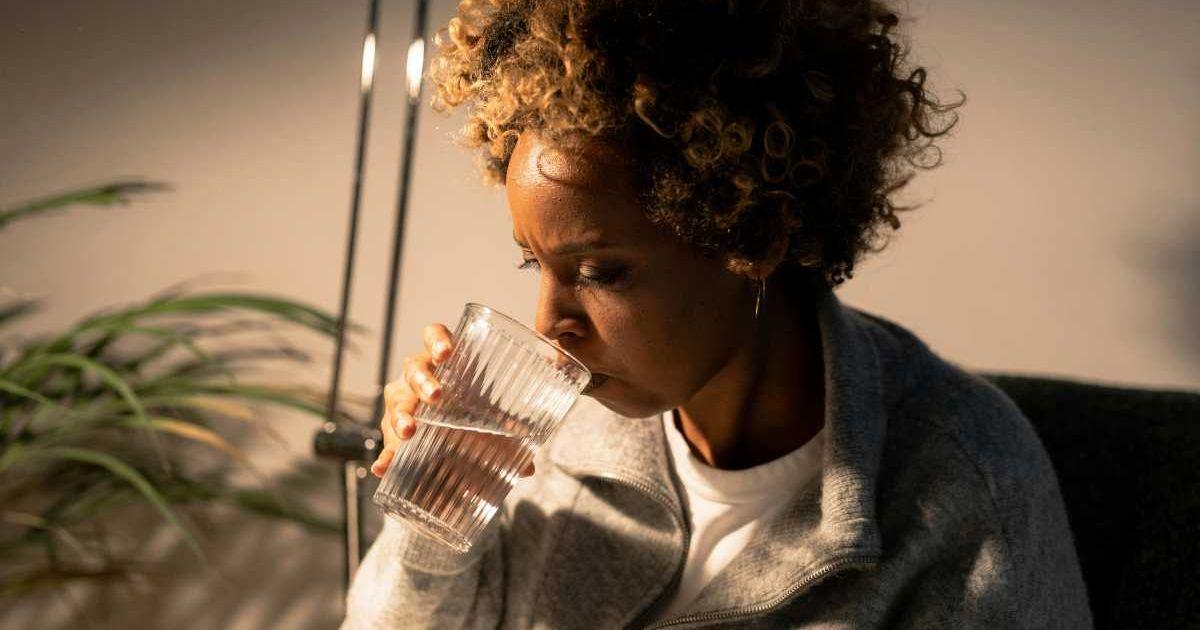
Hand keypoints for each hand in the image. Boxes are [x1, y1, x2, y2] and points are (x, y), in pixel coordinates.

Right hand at [370, 323, 536, 478]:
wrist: (446, 435)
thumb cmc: (469, 411)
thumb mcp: (488, 416)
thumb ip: (506, 434)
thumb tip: (528, 468)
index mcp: (443, 360)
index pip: (434, 335)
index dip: (437, 340)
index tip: (446, 353)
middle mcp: (417, 375)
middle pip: (414, 368)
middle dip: (423, 381)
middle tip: (436, 397)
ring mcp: (401, 400)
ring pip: (396, 401)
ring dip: (401, 416)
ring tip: (409, 432)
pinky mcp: (391, 429)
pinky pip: (385, 441)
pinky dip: (384, 455)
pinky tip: (384, 467)